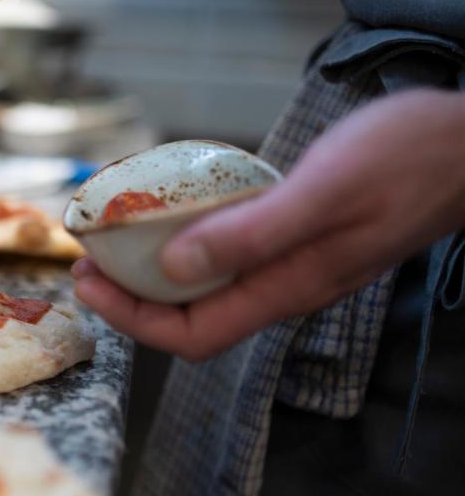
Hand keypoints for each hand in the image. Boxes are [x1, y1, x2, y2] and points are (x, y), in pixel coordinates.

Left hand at [73, 88, 464, 360]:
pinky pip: (232, 257)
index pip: (192, 335)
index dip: (132, 319)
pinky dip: (191, 245)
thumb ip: (252, 234)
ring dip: (156, 273)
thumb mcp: (324, 192)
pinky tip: (175, 216)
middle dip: (132, 298)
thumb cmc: (408, 160)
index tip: (88, 282)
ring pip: (210, 289)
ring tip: (116, 240)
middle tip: (88, 260)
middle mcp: (286, 287)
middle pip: (192, 318)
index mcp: (287, 288)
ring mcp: (296, 265)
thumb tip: (174, 270)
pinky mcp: (302, 238)